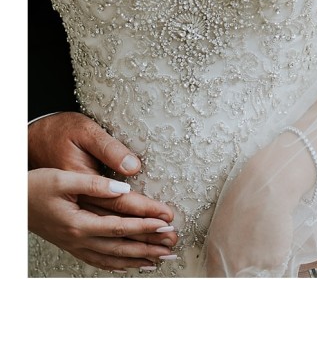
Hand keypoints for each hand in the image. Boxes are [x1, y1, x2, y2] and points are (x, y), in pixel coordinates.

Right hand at [28, 112, 179, 254]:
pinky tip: (133, 265)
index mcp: (77, 223)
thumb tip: (123, 189)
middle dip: (149, 245)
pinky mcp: (73, 245)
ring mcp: (75, 245)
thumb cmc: (35, 187)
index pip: (119, 226)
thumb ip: (94, 184)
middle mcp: (78, 239)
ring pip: (112, 258)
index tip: (166, 223)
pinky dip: (119, 265)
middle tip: (174, 244)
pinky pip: (99, 260)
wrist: (13, 202)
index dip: (145, 225)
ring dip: (139, 259)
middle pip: (120, 246)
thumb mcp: (62, 178)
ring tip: (163, 259)